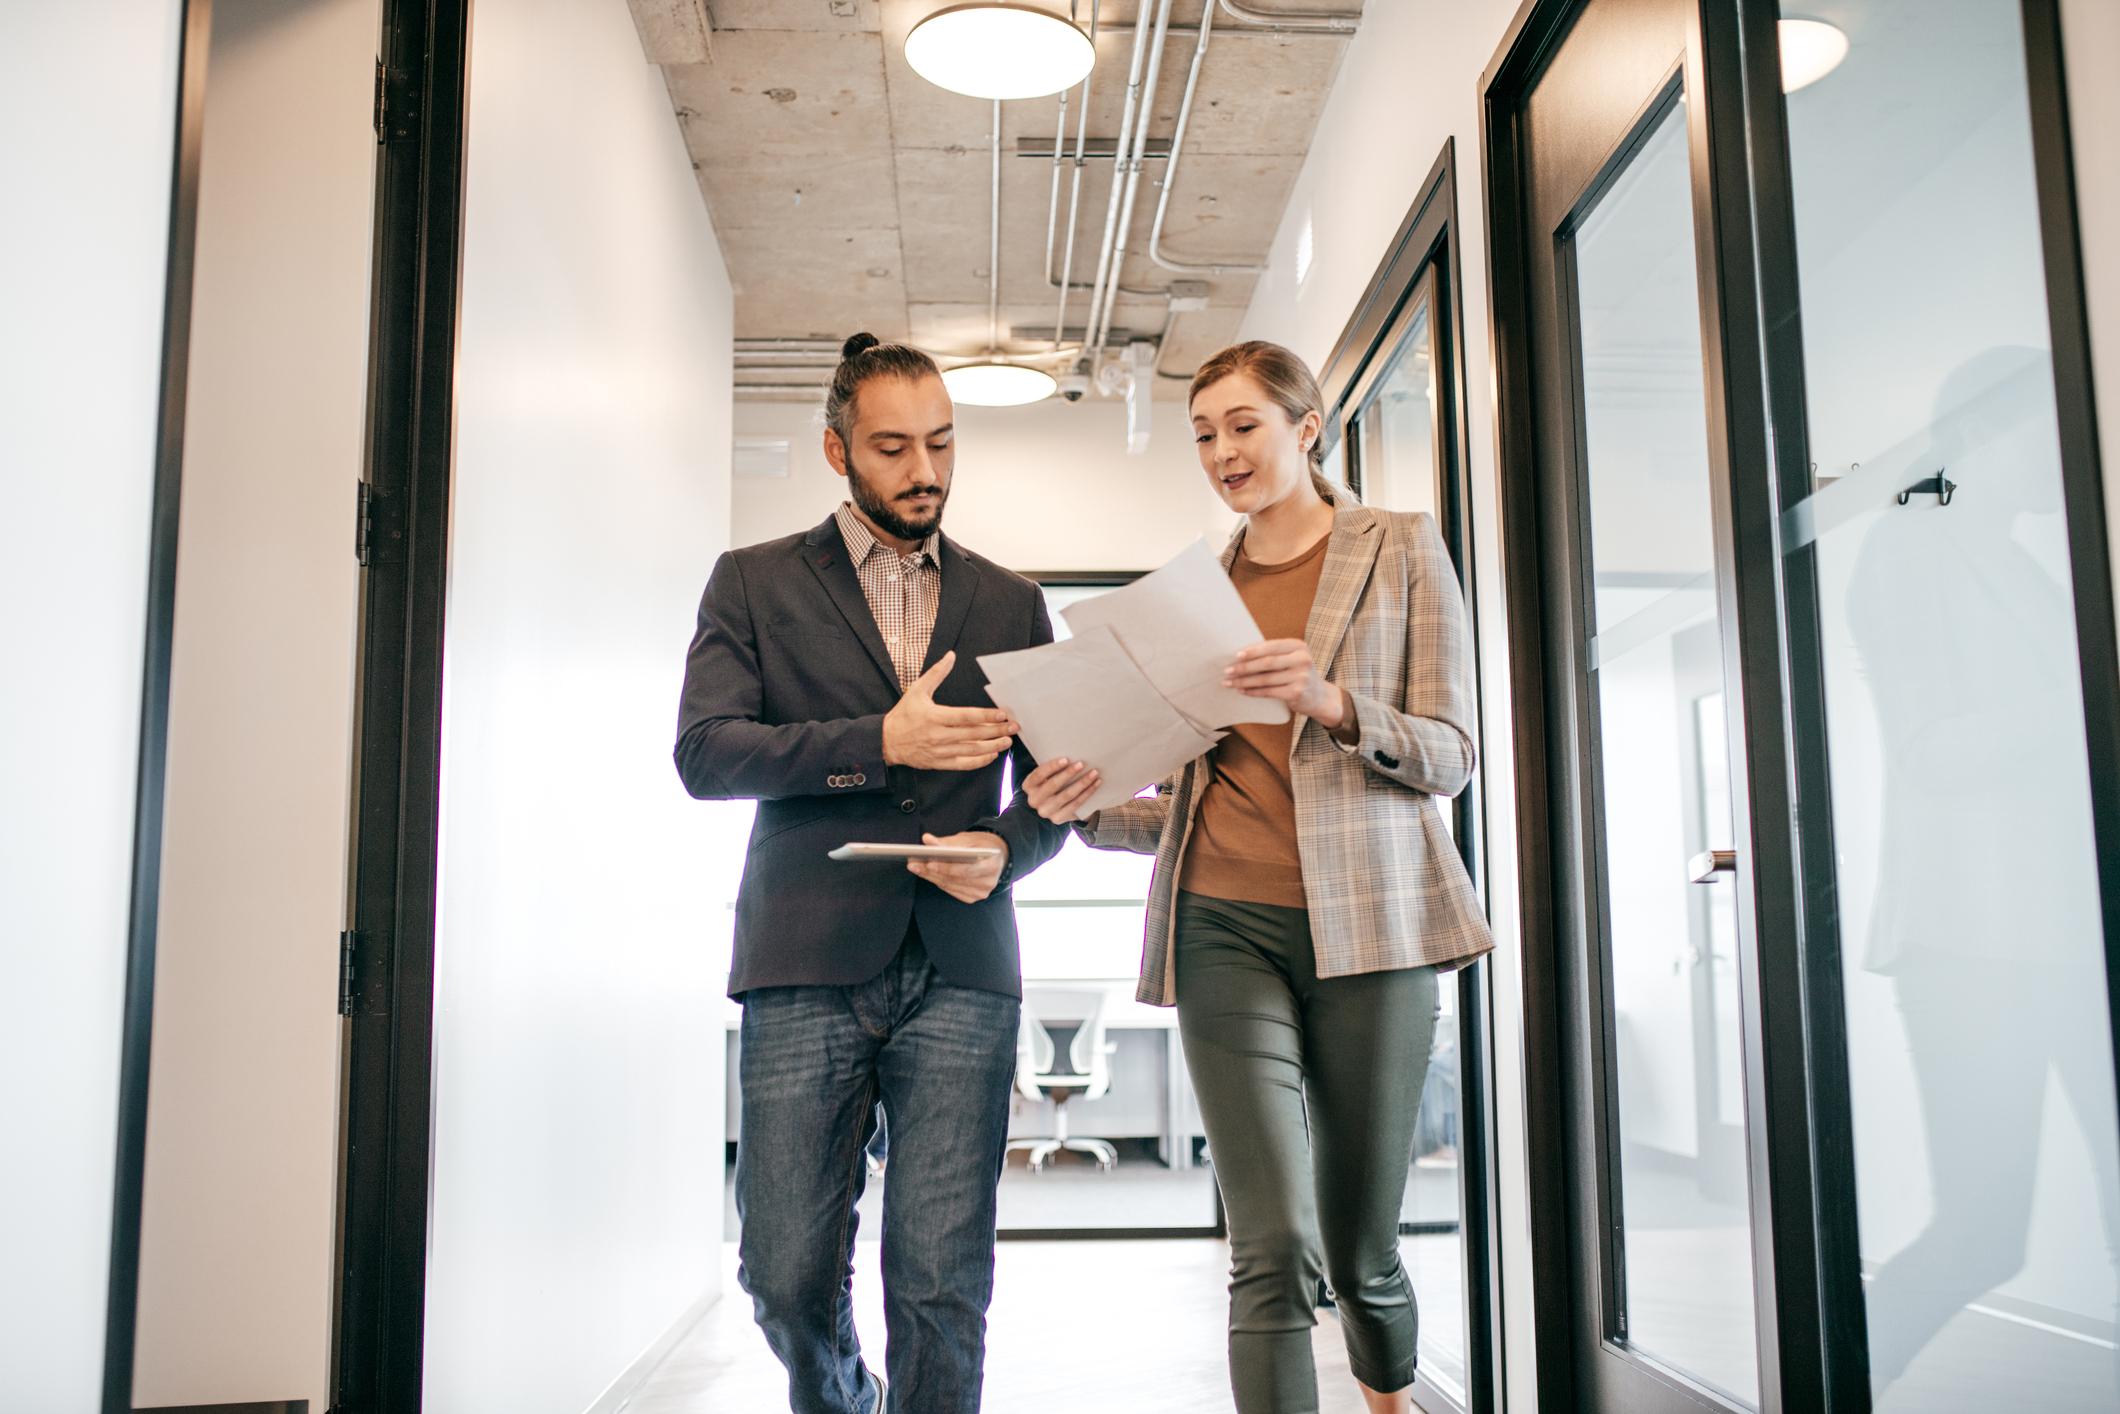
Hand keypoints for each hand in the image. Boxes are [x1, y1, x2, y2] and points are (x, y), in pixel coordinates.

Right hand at [883, 652, 1020, 770]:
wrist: (886, 741)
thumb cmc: (903, 715)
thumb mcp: (917, 690)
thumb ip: (936, 673)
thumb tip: (950, 655)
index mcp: (934, 717)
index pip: (966, 717)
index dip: (986, 716)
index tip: (1002, 715)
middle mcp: (938, 735)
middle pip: (973, 734)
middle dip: (996, 731)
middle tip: (1014, 727)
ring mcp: (939, 751)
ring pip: (971, 750)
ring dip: (992, 746)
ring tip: (1007, 742)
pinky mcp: (939, 763)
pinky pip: (962, 764)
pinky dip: (979, 761)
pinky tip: (991, 755)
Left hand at [907, 831, 1008, 902]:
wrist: (998, 856)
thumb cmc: (982, 845)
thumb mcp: (968, 839)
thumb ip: (948, 842)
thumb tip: (927, 840)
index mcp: (991, 865)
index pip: (965, 869)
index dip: (946, 867)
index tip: (928, 862)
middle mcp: (987, 882)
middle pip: (954, 879)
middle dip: (932, 871)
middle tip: (914, 864)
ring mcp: (980, 892)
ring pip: (949, 885)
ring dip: (932, 877)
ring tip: (916, 867)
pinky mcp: (973, 897)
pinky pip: (951, 890)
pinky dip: (939, 882)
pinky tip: (928, 874)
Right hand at [1022, 757, 1100, 823]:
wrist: (1054, 807)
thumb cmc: (1052, 784)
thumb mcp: (1047, 776)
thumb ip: (1053, 768)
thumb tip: (1072, 755)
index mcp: (1028, 786)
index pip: (1039, 774)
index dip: (1052, 767)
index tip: (1066, 759)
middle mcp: (1034, 800)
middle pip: (1052, 785)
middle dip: (1069, 773)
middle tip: (1082, 764)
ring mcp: (1045, 811)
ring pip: (1066, 795)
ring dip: (1082, 783)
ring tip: (1094, 773)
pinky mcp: (1057, 819)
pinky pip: (1075, 805)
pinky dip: (1087, 793)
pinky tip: (1095, 784)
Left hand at [1224, 639, 1346, 726]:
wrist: (1320, 697)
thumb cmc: (1299, 674)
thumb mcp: (1293, 659)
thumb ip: (1275, 654)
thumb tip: (1241, 655)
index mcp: (1299, 646)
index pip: (1271, 646)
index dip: (1252, 651)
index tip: (1236, 656)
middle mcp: (1302, 660)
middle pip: (1266, 663)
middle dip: (1244, 667)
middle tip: (1227, 671)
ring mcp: (1301, 677)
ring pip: (1265, 679)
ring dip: (1244, 681)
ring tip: (1230, 683)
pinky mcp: (1296, 693)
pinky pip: (1269, 692)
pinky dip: (1253, 692)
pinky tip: (1243, 691)